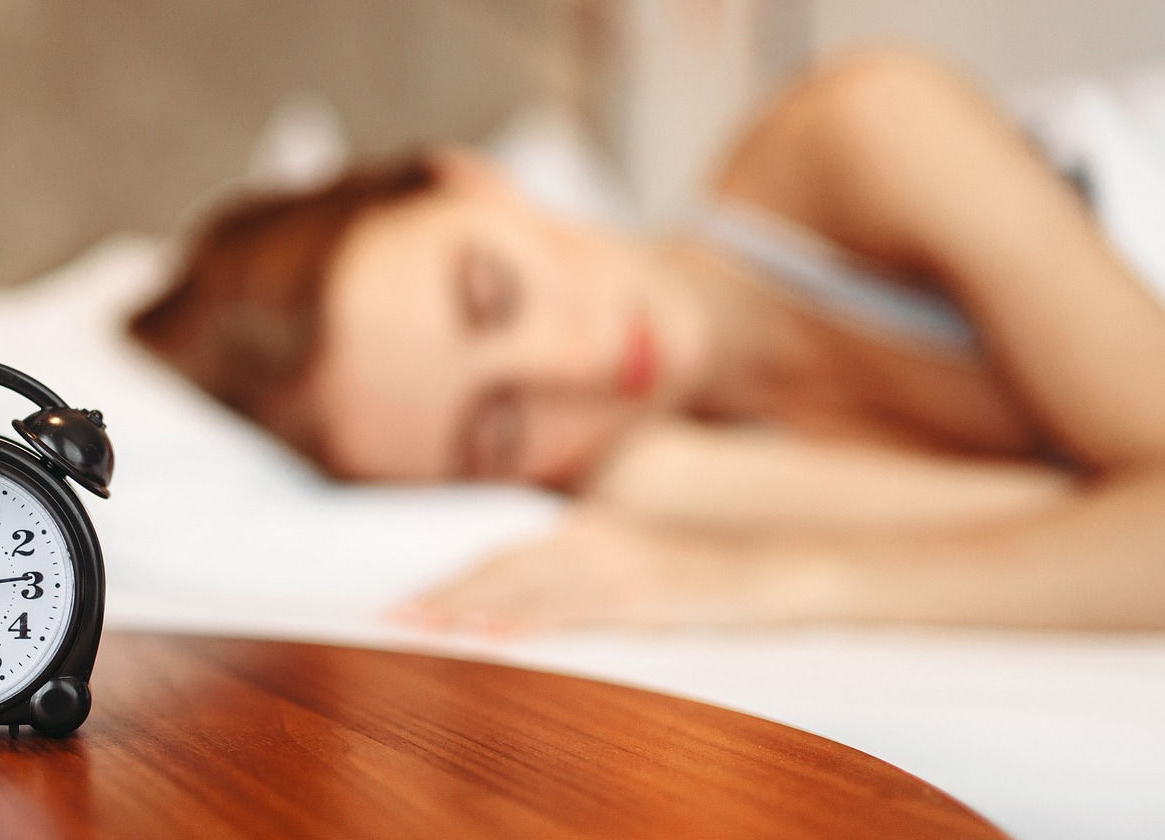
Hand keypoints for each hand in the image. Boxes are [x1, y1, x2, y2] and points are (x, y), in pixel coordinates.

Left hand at [393, 511, 802, 634]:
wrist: (772, 566)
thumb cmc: (699, 574)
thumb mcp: (629, 568)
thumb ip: (576, 578)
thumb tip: (517, 608)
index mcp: (582, 530)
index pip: (500, 559)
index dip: (450, 581)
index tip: (406, 602)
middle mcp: (588, 538)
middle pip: (498, 570)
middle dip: (442, 595)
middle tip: (391, 616)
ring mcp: (612, 564)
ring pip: (523, 588)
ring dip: (468, 608)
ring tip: (420, 626)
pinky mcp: (638, 594)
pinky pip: (570, 610)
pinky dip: (527, 621)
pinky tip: (493, 634)